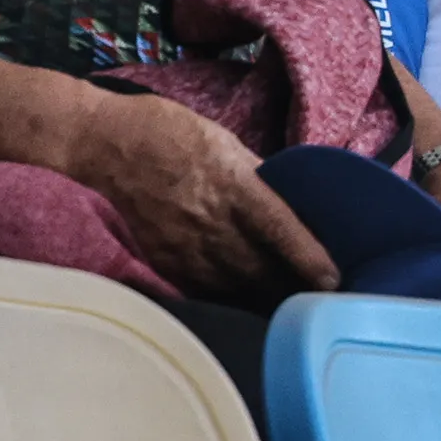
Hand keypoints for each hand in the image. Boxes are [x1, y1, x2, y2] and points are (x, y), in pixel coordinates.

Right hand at [60, 94, 336, 300]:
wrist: (108, 144)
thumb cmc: (171, 132)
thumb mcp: (225, 142)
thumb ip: (256, 177)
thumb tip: (286, 200)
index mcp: (233, 184)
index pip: (280, 229)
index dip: (308, 258)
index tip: (333, 282)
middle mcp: (212, 221)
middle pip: (263, 269)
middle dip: (294, 288)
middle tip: (322, 301)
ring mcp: (186, 247)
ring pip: (237, 287)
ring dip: (266, 298)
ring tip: (293, 308)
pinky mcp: (166, 262)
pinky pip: (206, 291)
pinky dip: (231, 298)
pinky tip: (247, 303)